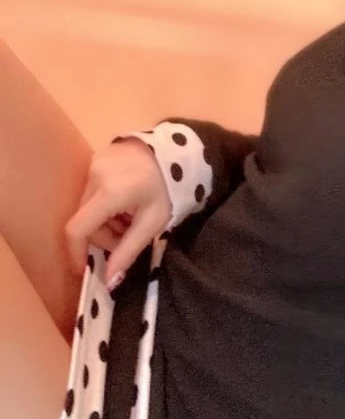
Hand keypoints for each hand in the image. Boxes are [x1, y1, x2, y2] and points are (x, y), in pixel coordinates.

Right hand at [65, 137, 170, 288]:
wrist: (180, 151)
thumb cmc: (170, 188)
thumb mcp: (152, 222)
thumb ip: (128, 252)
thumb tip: (109, 282)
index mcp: (109, 192)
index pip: (77, 229)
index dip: (76, 253)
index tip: (84, 269)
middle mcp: (95, 174)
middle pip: (85, 219)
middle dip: (103, 235)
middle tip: (128, 236)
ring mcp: (95, 162)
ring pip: (88, 205)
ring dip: (105, 219)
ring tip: (131, 215)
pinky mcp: (99, 155)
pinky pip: (93, 188)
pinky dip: (105, 202)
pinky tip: (126, 200)